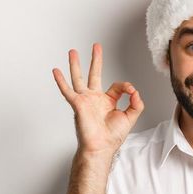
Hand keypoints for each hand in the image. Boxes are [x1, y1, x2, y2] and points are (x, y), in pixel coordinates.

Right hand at [52, 43, 143, 160]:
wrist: (101, 147)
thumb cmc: (112, 136)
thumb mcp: (130, 117)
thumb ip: (136, 103)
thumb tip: (135, 91)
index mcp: (107, 101)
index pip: (117, 86)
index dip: (126, 87)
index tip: (131, 91)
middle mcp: (95, 99)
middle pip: (95, 74)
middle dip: (96, 60)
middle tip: (96, 46)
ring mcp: (85, 100)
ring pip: (79, 78)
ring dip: (75, 64)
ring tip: (73, 51)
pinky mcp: (77, 104)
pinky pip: (67, 91)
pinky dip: (61, 81)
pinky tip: (56, 71)